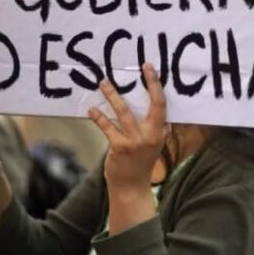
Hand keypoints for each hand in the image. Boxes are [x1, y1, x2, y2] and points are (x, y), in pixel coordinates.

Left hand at [89, 63, 168, 198]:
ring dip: (113, 96)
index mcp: (160, 132)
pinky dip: (99, 118)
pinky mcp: (120, 148)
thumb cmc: (141, 164)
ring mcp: (136, 142)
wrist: (131, 187)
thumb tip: (161, 115)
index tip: (149, 68)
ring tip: (103, 82)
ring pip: (124, 113)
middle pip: (152, 105)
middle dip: (148, 84)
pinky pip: (108, 128)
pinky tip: (92, 109)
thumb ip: (157, 131)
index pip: (162, 105)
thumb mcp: (154, 146)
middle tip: (140, 67)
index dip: (156, 85)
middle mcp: (151, 135)